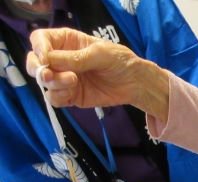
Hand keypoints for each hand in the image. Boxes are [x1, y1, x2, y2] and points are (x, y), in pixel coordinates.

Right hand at [26, 28, 168, 120]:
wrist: (135, 83)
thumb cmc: (120, 61)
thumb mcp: (100, 54)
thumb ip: (75, 58)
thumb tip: (49, 60)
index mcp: (66, 42)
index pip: (40, 40)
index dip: (39, 48)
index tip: (46, 57)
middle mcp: (61, 60)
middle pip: (35, 62)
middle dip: (39, 69)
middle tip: (49, 74)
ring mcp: (65, 79)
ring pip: (44, 82)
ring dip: (52, 83)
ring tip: (72, 81)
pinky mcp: (71, 96)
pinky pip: (55, 99)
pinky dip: (58, 96)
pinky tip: (71, 92)